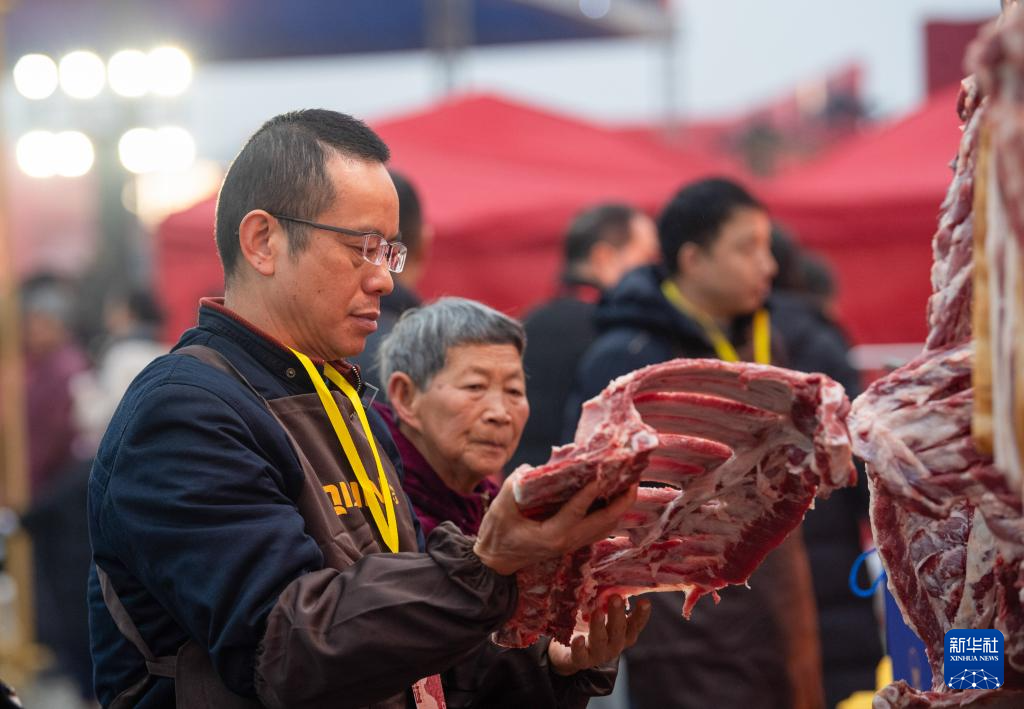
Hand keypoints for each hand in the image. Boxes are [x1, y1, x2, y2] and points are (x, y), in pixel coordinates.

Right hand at [473, 480, 637, 575]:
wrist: (496, 562)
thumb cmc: (497, 535)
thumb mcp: (500, 509)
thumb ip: (515, 487)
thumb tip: (533, 469)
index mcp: (551, 535)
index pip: (576, 512)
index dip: (589, 493)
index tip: (602, 475)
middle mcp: (568, 541)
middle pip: (604, 522)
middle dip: (621, 500)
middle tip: (632, 477)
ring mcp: (573, 543)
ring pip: (606, 526)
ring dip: (619, 506)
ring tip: (627, 483)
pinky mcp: (573, 541)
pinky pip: (600, 528)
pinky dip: (610, 512)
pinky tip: (612, 496)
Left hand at [548, 595, 651, 675]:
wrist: (571, 654)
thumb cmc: (591, 626)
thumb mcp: (602, 613)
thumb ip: (609, 600)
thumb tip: (611, 571)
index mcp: (623, 633)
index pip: (635, 624)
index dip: (641, 614)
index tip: (645, 601)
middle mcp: (614, 645)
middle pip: (618, 630)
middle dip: (617, 614)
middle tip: (616, 597)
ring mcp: (597, 654)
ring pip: (600, 641)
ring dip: (599, 626)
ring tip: (597, 612)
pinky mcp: (579, 660)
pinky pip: (580, 656)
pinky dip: (579, 648)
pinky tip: (578, 639)